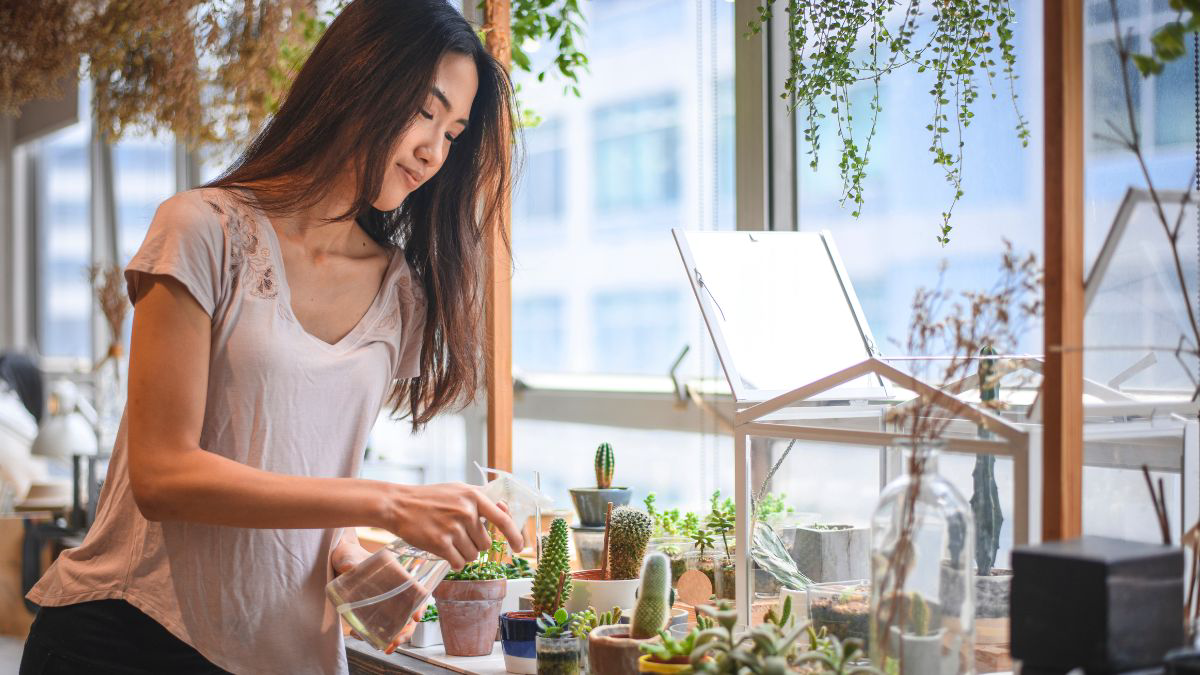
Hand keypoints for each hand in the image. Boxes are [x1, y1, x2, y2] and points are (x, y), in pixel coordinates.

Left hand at [335, 542, 426, 653]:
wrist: (336, 560)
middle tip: (395, 643)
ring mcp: (383, 602)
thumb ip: (349, 562)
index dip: (419, 605)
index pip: (416, 592)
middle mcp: (394, 592)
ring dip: (393, 638)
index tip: (416, 617)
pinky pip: (379, 627)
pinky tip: (360, 636)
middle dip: (405, 632)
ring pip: (397, 624)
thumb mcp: (348, 557)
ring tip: (384, 648)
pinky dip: (374, 636)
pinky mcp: (370, 610)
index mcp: (396, 576)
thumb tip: (349, 567)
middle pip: (408, 614)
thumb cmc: (348, 554)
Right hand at [378, 482, 523, 569]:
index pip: (503, 520)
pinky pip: (458, 563)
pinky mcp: (440, 544)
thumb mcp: (458, 490)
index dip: (514, 536)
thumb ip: (482, 499)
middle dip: (475, 545)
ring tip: (449, 541)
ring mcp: (454, 528)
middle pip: (486, 544)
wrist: (399, 505)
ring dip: (463, 554)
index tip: (519, 547)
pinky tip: (445, 552)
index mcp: (474, 496)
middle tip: (459, 536)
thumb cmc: (430, 498)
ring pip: (472, 556)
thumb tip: (505, 510)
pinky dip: (454, 562)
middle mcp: (466, 512)